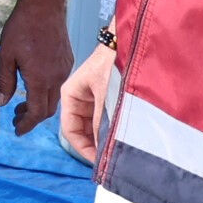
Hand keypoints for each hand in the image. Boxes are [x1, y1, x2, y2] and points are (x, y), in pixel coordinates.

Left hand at [0, 0, 72, 135]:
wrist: (44, 6)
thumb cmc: (23, 28)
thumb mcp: (6, 55)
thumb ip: (4, 81)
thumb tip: (1, 103)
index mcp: (40, 79)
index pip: (37, 112)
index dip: (26, 124)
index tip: (17, 129)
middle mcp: (57, 77)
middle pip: (48, 109)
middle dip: (32, 117)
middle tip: (16, 118)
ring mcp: (65, 69)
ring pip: (55, 96)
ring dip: (40, 104)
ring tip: (22, 103)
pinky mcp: (68, 60)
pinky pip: (59, 83)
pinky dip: (46, 91)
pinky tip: (34, 84)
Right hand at [53, 43, 113, 163]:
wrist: (133, 41)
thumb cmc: (115, 61)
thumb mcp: (106, 95)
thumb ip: (101, 123)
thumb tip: (101, 151)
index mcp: (70, 95)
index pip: (70, 130)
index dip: (83, 148)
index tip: (98, 162)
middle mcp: (80, 97)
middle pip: (82, 129)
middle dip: (95, 144)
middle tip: (111, 160)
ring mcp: (95, 97)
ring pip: (96, 125)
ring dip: (106, 137)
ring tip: (120, 149)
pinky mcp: (109, 96)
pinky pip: (108, 118)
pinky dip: (115, 128)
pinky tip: (125, 136)